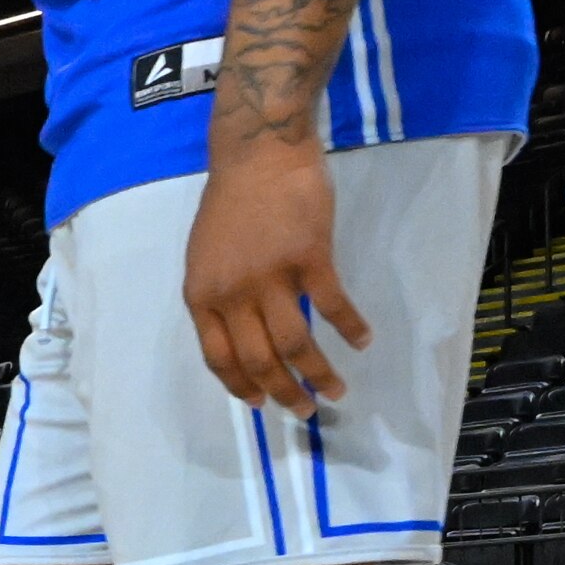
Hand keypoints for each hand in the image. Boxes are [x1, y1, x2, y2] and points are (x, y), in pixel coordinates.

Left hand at [184, 135, 362, 412]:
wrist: (257, 154)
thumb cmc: (232, 202)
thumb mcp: (206, 255)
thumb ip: (220, 295)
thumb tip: (241, 334)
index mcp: (202, 294)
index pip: (218, 357)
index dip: (241, 386)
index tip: (261, 404)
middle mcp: (232, 293)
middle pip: (260, 360)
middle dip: (286, 393)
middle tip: (308, 410)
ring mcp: (270, 277)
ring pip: (297, 344)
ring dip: (320, 373)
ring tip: (338, 389)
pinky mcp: (309, 259)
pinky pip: (333, 307)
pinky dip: (350, 329)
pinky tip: (362, 340)